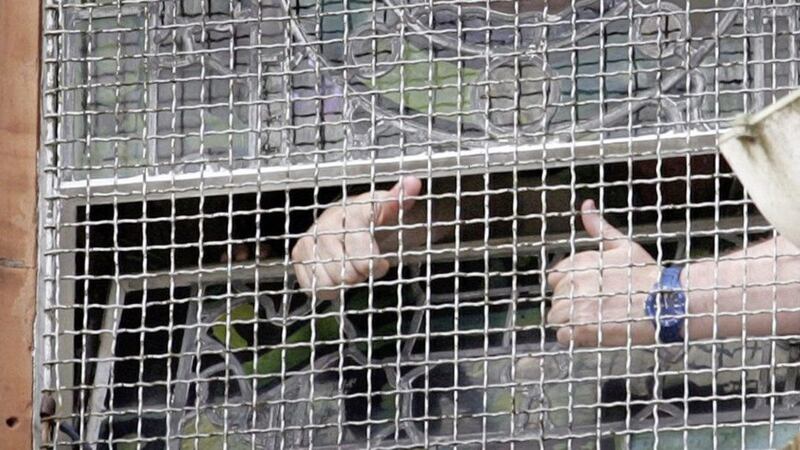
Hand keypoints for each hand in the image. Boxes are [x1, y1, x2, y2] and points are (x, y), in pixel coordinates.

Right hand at [292, 177, 421, 300]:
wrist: (348, 220)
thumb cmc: (370, 219)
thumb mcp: (390, 211)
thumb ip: (399, 201)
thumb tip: (412, 183)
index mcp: (351, 212)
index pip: (363, 255)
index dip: (374, 264)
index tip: (381, 263)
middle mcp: (326, 224)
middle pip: (349, 272)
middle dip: (361, 272)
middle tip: (364, 261)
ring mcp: (310, 239)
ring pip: (332, 281)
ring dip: (345, 280)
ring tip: (350, 264)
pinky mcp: (299, 255)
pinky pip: (316, 286)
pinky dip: (329, 286)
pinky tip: (335, 270)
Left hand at [546, 200, 659, 346]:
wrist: (666, 303)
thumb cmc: (647, 275)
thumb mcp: (622, 244)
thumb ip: (598, 227)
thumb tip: (586, 205)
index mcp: (577, 263)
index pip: (554, 276)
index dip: (569, 285)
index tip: (588, 290)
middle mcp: (572, 283)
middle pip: (556, 298)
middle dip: (571, 303)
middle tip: (598, 306)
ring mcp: (576, 307)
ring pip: (556, 317)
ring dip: (571, 321)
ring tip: (597, 319)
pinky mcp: (582, 329)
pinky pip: (562, 336)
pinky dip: (574, 337)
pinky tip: (593, 331)